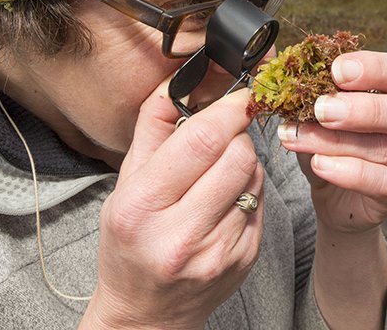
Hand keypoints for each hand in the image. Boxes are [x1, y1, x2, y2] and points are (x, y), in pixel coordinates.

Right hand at [81, 82, 262, 329]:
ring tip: (216, 175)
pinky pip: (261, 202)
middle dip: (236, 135)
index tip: (240, 95)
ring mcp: (218, 251)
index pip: (202, 141)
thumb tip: (180, 80)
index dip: (229, 109)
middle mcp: (180, 234)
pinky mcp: (244, 259)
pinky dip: (247, 191)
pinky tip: (224, 202)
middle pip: (238, 155)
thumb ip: (153, 127)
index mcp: (142, 207)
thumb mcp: (125, 183)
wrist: (146, 313)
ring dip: (242, 163)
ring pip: (255, 177)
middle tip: (222, 137)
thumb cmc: (130, 243)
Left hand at [277, 50, 386, 233]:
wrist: (334, 195)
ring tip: (299, 137)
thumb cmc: (331, 142)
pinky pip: (383, 184)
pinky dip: (350, 173)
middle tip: (322, 109)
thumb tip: (269, 55)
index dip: (372, 68)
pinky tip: (320, 164)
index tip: (336, 70)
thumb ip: (302, 84)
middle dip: (362, 108)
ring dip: (338, 141)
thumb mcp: (315, 110)